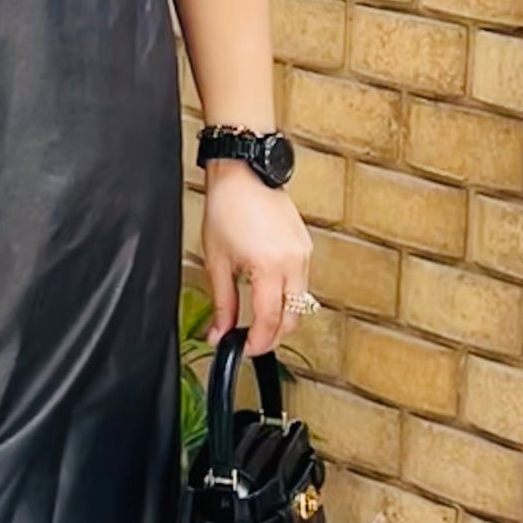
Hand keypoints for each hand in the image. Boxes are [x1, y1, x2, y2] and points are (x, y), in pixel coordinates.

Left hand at [201, 161, 312, 356]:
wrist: (244, 172)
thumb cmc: (228, 206)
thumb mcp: (217, 261)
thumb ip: (222, 302)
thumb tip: (219, 332)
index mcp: (269, 267)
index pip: (270, 322)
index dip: (257, 343)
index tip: (243, 350)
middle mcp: (293, 262)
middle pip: (292, 319)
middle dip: (273, 336)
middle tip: (250, 342)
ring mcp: (303, 253)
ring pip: (300, 303)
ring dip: (281, 317)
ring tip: (257, 320)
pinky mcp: (305, 246)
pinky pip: (302, 283)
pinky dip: (288, 296)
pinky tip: (269, 295)